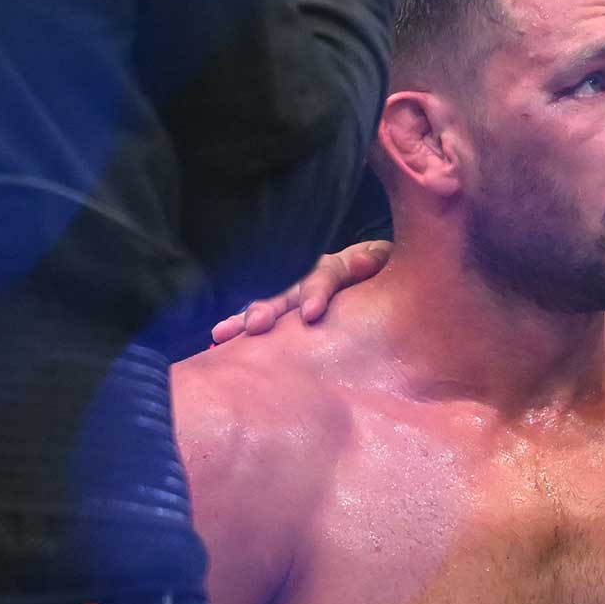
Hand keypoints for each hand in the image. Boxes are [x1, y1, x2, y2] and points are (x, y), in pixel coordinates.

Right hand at [210, 240, 392, 343]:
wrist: (378, 278)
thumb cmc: (384, 275)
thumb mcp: (387, 262)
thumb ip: (376, 261)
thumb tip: (362, 264)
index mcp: (336, 268)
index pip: (323, 277)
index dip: (315, 294)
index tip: (310, 314)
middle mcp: (308, 280)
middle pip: (286, 292)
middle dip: (269, 308)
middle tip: (256, 325)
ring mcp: (294, 297)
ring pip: (268, 306)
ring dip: (245, 320)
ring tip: (222, 334)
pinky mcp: (287, 315)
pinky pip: (262, 323)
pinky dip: (240, 330)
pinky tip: (217, 342)